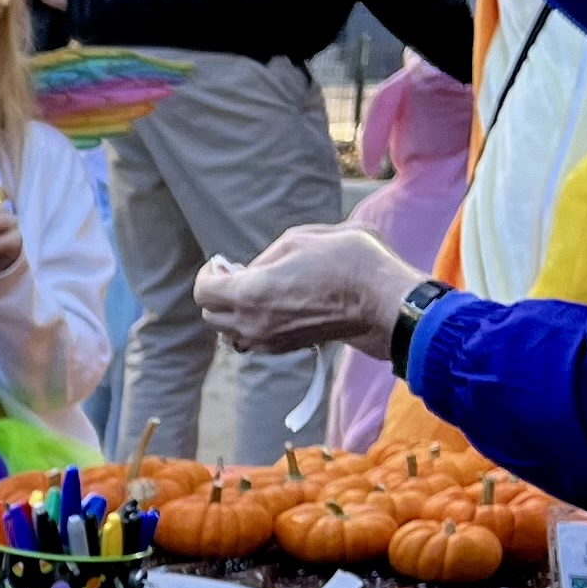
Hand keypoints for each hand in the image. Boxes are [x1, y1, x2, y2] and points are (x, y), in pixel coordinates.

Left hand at [194, 225, 418, 360]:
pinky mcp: (287, 349)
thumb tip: (254, 269)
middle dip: (216, 295)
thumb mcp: (302, 239)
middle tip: (236, 275)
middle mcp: (254, 323)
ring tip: (252, 293)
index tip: (220, 263)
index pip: (204, 293)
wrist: (382, 301)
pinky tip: (270, 307)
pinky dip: (251, 327)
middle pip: (211, 316)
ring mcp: (269, 341)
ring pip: (230, 334)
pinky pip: (253, 342)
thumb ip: (267, 255)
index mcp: (251, 293)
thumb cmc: (348, 262)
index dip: (207, 275)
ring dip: (232, 315)